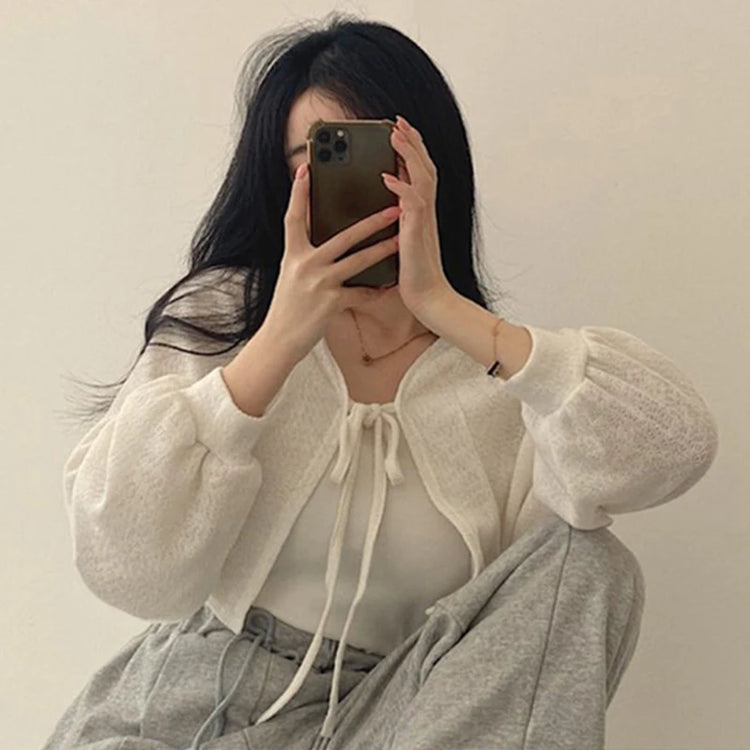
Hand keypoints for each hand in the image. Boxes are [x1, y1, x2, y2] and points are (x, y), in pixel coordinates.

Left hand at [381, 115, 452, 321]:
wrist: (429, 298)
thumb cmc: (415, 275)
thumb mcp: (404, 241)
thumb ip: (399, 221)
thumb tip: (387, 206)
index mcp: (420, 213)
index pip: (419, 172)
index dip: (412, 149)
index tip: (400, 130)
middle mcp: (425, 212)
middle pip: (424, 167)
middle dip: (411, 142)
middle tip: (397, 121)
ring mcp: (422, 221)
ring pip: (421, 178)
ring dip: (408, 154)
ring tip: (394, 135)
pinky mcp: (416, 234)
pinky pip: (411, 205)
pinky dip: (400, 188)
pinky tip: (387, 177)